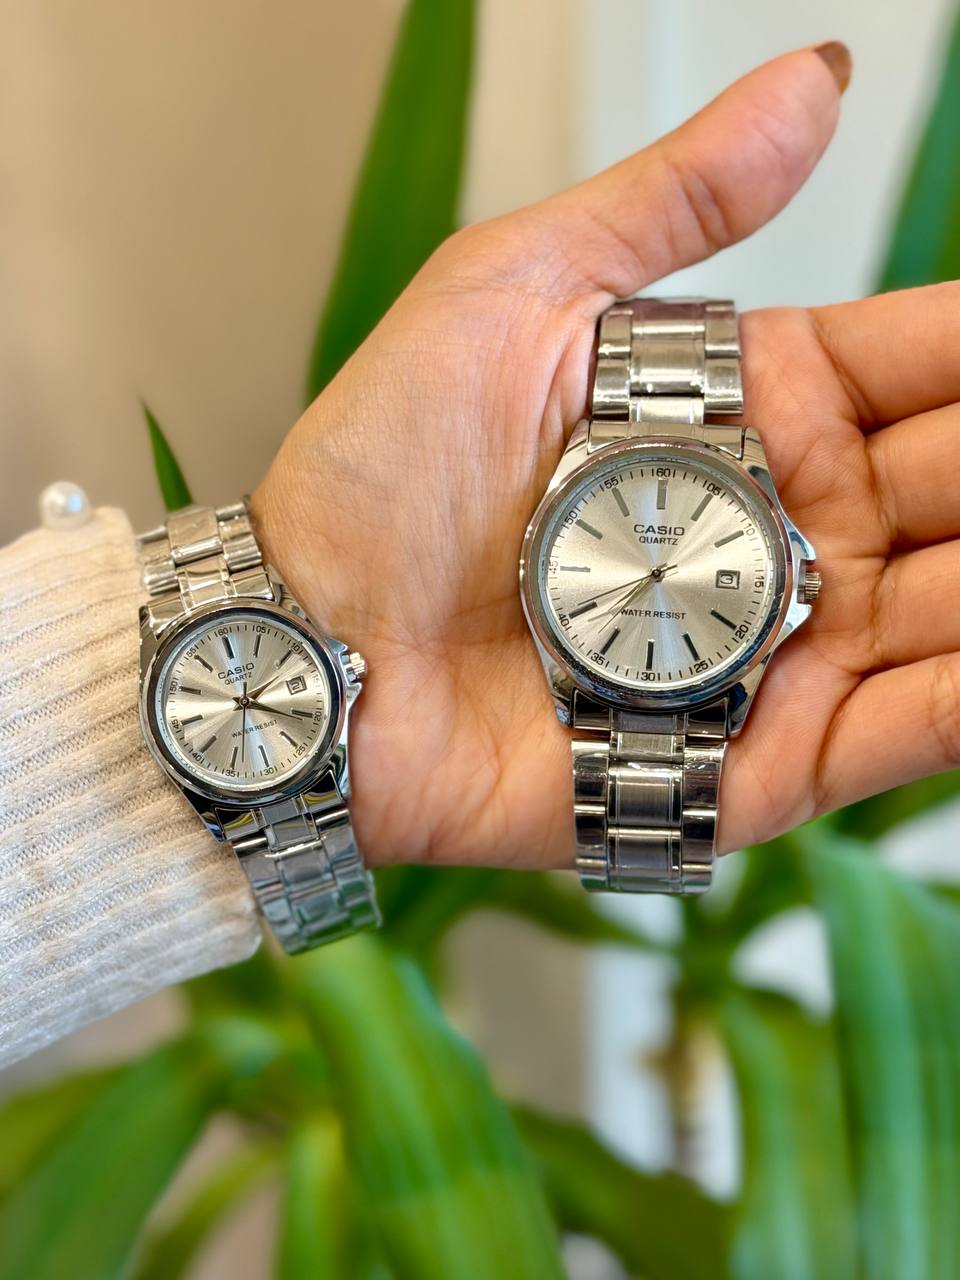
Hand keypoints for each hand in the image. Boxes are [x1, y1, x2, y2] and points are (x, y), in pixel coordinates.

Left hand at [254, 45, 958, 868]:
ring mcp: (782, 649)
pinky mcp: (758, 760)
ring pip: (956, 611)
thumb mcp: (520, 290)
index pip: (925, 366)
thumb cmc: (383, 469)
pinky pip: (907, 731)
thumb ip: (677, 200)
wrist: (310, 641)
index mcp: (749, 412)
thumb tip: (818, 80)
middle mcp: (784, 531)